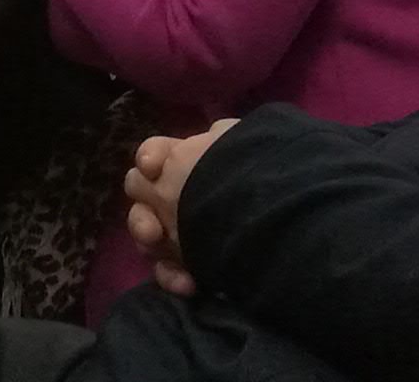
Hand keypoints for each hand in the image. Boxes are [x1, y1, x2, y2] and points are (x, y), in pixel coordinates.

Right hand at [121, 118, 239, 295]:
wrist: (278, 225)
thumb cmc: (250, 179)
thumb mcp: (238, 144)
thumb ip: (219, 135)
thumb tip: (212, 134)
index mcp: (190, 162)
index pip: (153, 153)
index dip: (147, 158)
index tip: (153, 168)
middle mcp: (181, 195)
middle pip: (140, 195)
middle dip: (141, 210)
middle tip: (153, 227)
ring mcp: (184, 231)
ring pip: (146, 235)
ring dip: (149, 241)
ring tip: (160, 246)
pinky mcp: (191, 266)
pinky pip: (167, 270)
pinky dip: (172, 276)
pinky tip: (188, 284)